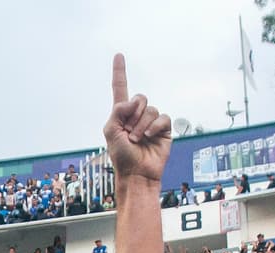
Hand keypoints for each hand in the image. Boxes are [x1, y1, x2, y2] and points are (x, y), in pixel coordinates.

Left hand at [103, 54, 170, 182]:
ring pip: (151, 109)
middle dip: (134, 114)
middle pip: (140, 98)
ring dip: (142, 125)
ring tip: (138, 140)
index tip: (118, 55)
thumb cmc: (122, 156)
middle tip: (130, 133)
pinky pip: (162, 118)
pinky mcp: (163, 129)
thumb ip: (118, 111)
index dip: (119, 72)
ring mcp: (151, 122)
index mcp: (121, 114)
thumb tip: (134, 101)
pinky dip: (154, 127)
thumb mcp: (111, 131)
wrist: (137, 174)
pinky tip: (149, 137)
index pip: (120, 88)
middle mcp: (137, 116)